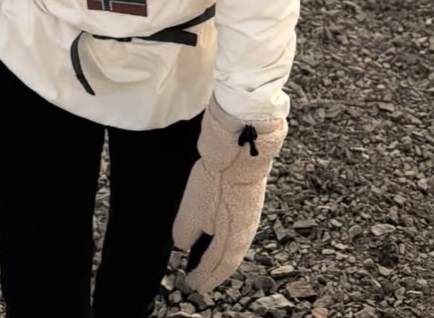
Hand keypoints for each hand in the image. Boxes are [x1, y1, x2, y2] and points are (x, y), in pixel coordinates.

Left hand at [172, 97, 286, 293]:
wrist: (240, 146)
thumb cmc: (218, 178)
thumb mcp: (193, 209)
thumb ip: (186, 234)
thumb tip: (184, 245)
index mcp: (231, 240)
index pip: (217, 267)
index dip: (203, 278)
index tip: (192, 285)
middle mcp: (245, 233)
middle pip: (228, 260)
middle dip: (213, 272)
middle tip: (199, 279)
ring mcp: (249, 216)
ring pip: (234, 246)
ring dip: (220, 256)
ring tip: (206, 260)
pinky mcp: (248, 201)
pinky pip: (237, 231)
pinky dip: (226, 240)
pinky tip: (218, 233)